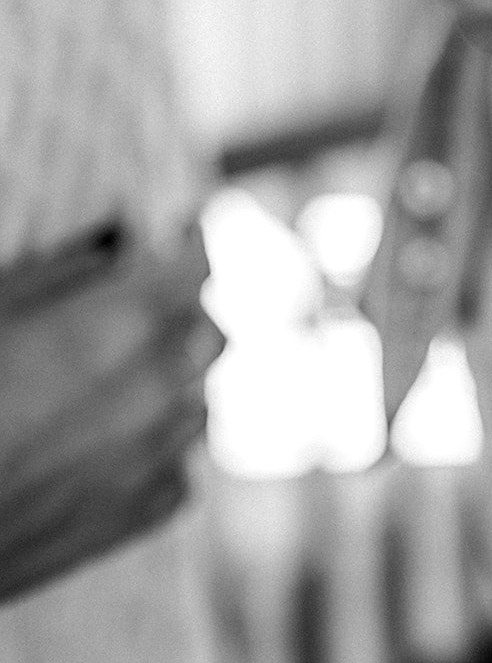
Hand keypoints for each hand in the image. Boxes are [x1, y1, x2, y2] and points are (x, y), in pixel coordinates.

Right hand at [0, 223, 223, 602]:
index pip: (197, 268)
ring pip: (199, 401)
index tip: (179, 241)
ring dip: (172, 386)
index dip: (188, 249)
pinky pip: (180, 464)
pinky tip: (110, 445)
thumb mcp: (2, 307)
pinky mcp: (145, 511)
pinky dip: (158, 451)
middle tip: (142, 316)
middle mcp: (158, 387)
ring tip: (116, 386)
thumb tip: (113, 262)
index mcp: (125, 324)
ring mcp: (158, 453)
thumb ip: (72, 277)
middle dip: (183, 318)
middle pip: (211, 334)